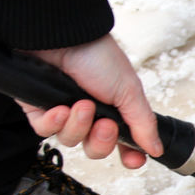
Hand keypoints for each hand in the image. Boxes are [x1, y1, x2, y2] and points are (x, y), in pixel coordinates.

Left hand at [22, 34, 162, 168]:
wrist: (62, 36)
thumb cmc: (96, 55)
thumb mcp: (129, 91)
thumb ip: (143, 123)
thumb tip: (156, 148)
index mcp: (114, 109)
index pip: (123, 142)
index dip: (128, 154)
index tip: (132, 159)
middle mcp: (90, 113)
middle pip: (95, 148)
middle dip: (101, 141)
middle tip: (104, 124)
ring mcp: (64, 112)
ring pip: (70, 140)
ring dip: (78, 126)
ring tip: (80, 105)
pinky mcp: (38, 108)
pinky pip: (45, 131)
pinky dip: (54, 123)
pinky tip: (60, 108)